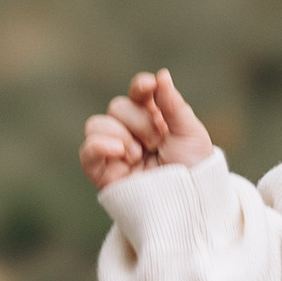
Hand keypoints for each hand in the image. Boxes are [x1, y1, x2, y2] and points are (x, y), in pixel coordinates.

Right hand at [81, 68, 213, 188]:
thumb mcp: (190, 134)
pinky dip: (98, 145)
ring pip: (97, 124)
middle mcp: (132, 133)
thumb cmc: (194, 171)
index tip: (148, 86)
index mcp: (155, 120)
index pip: (138, 94)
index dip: (140, 87)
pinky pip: (87, 151)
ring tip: (139, 154)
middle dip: (139, 121)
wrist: (189, 205)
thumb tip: (161, 75)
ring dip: (120, 134)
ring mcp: (116, 153)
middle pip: (118, 107)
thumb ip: (173, 105)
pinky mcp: (103, 173)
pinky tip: (120, 151)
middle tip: (157, 142)